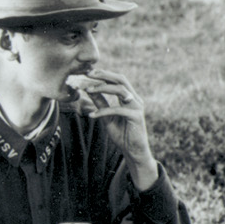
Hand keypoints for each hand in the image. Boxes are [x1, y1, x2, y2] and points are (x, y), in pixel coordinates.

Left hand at [70, 69, 157, 188]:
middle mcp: (135, 99)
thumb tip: (89, 90)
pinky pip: (117, 110)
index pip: (117, 79)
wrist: (133, 151)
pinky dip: (103, 111)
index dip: (103, 74)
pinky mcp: (136, 117)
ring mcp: (137, 107)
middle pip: (121, 79)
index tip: (88, 72)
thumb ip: (101, 103)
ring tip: (88, 90)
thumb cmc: (122, 135)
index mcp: (130, 97)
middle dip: (104, 74)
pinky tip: (92, 115)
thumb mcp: (107, 117)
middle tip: (88, 73)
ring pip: (120, 90)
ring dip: (103, 88)